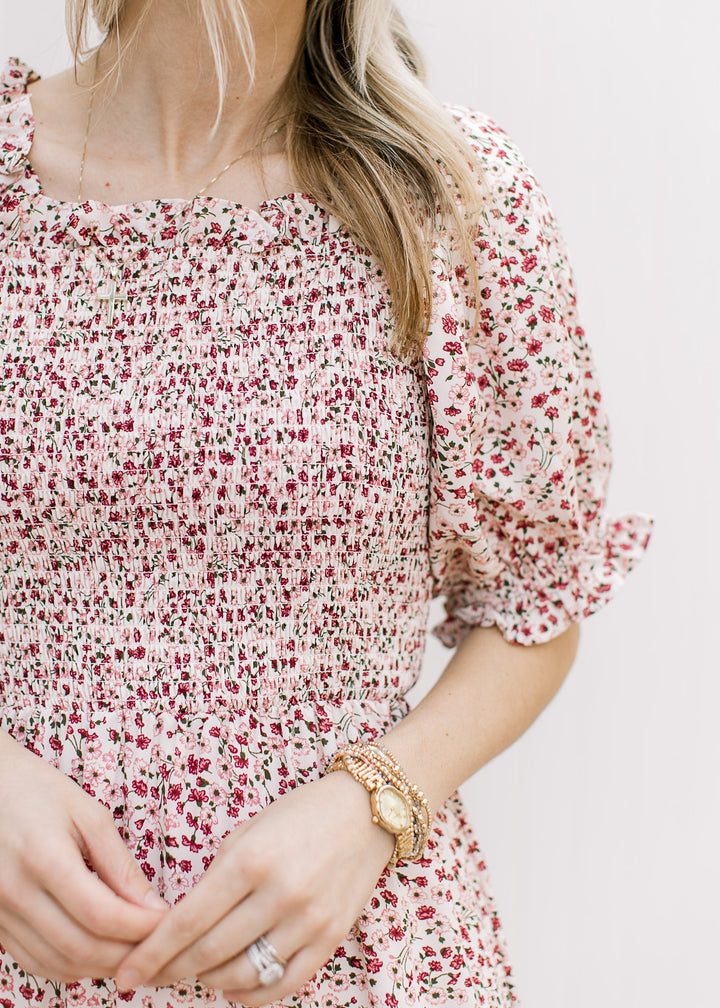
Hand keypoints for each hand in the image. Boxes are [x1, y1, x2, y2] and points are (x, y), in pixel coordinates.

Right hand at [0, 728, 169, 982]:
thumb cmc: (38, 790)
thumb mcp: (87, 814)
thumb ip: (119, 864)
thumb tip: (152, 908)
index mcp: (45, 858)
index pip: (101, 915)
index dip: (140, 928)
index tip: (168, 922)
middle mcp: (15, 893)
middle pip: (80, 948)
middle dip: (126, 954)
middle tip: (157, 942)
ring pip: (56, 963)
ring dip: (100, 966)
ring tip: (132, 950)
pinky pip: (33, 960)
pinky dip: (69, 966)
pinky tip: (95, 952)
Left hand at [113, 768, 395, 1005]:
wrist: (366, 812)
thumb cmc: (300, 815)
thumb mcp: (248, 832)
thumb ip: (217, 878)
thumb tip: (182, 926)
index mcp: (251, 860)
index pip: (189, 921)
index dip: (152, 953)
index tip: (126, 973)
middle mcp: (280, 894)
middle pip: (210, 954)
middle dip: (171, 971)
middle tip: (149, 977)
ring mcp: (309, 920)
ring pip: (243, 976)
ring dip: (209, 982)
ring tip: (193, 973)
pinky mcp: (331, 938)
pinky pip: (283, 985)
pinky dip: (250, 994)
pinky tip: (233, 985)